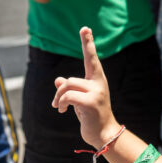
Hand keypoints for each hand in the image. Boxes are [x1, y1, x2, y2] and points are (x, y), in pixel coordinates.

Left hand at [52, 27, 120, 148]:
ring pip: (67, 86)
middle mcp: (98, 83)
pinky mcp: (90, 102)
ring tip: (59, 108)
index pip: (92, 58)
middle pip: (70, 79)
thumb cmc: (92, 116)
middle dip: (60, 92)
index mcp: (97, 80)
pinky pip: (68, 96)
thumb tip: (58, 80)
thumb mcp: (80, 100)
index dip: (88, 43)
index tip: (84, 28)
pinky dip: (62, 103)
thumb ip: (70, 89)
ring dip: (59, 99)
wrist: (104, 134)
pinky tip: (63, 111)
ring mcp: (96, 92)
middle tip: (56, 104)